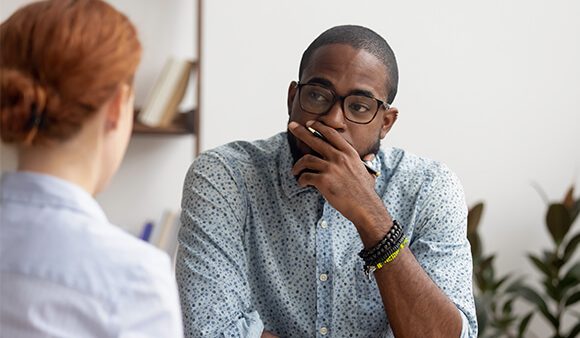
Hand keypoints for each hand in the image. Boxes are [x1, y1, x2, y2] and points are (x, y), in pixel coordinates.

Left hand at [288, 120, 390, 239]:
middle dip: (301, 132)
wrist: (366, 207)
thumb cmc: (366, 192)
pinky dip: (301, 180)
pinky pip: (305, 177)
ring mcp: (331, 168)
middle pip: (314, 140)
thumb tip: (368, 158)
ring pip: (306, 159)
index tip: (310, 123)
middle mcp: (339, 157)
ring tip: (295, 171)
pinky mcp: (323, 181)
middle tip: (292, 126)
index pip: (331, 133)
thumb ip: (361, 162)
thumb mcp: (365, 170)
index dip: (319, 126)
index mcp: (349, 153)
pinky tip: (302, 184)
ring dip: (297, 165)